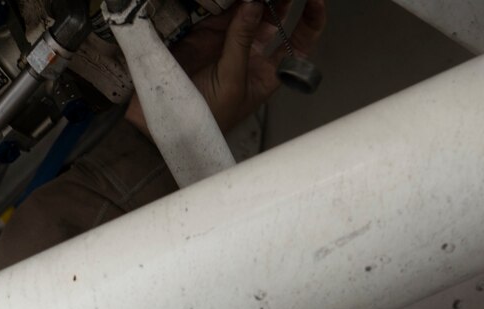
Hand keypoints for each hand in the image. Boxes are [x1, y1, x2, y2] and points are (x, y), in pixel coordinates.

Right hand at [127, 0, 326, 136]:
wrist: (168, 121)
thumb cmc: (208, 117)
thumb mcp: (232, 80)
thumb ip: (242, 40)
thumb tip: (253, 5)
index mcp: (269, 73)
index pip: (299, 44)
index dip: (310, 21)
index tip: (316, 0)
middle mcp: (253, 54)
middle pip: (277, 20)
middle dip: (284, 0)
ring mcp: (230, 41)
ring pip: (251, 10)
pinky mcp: (207, 32)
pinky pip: (223, 9)